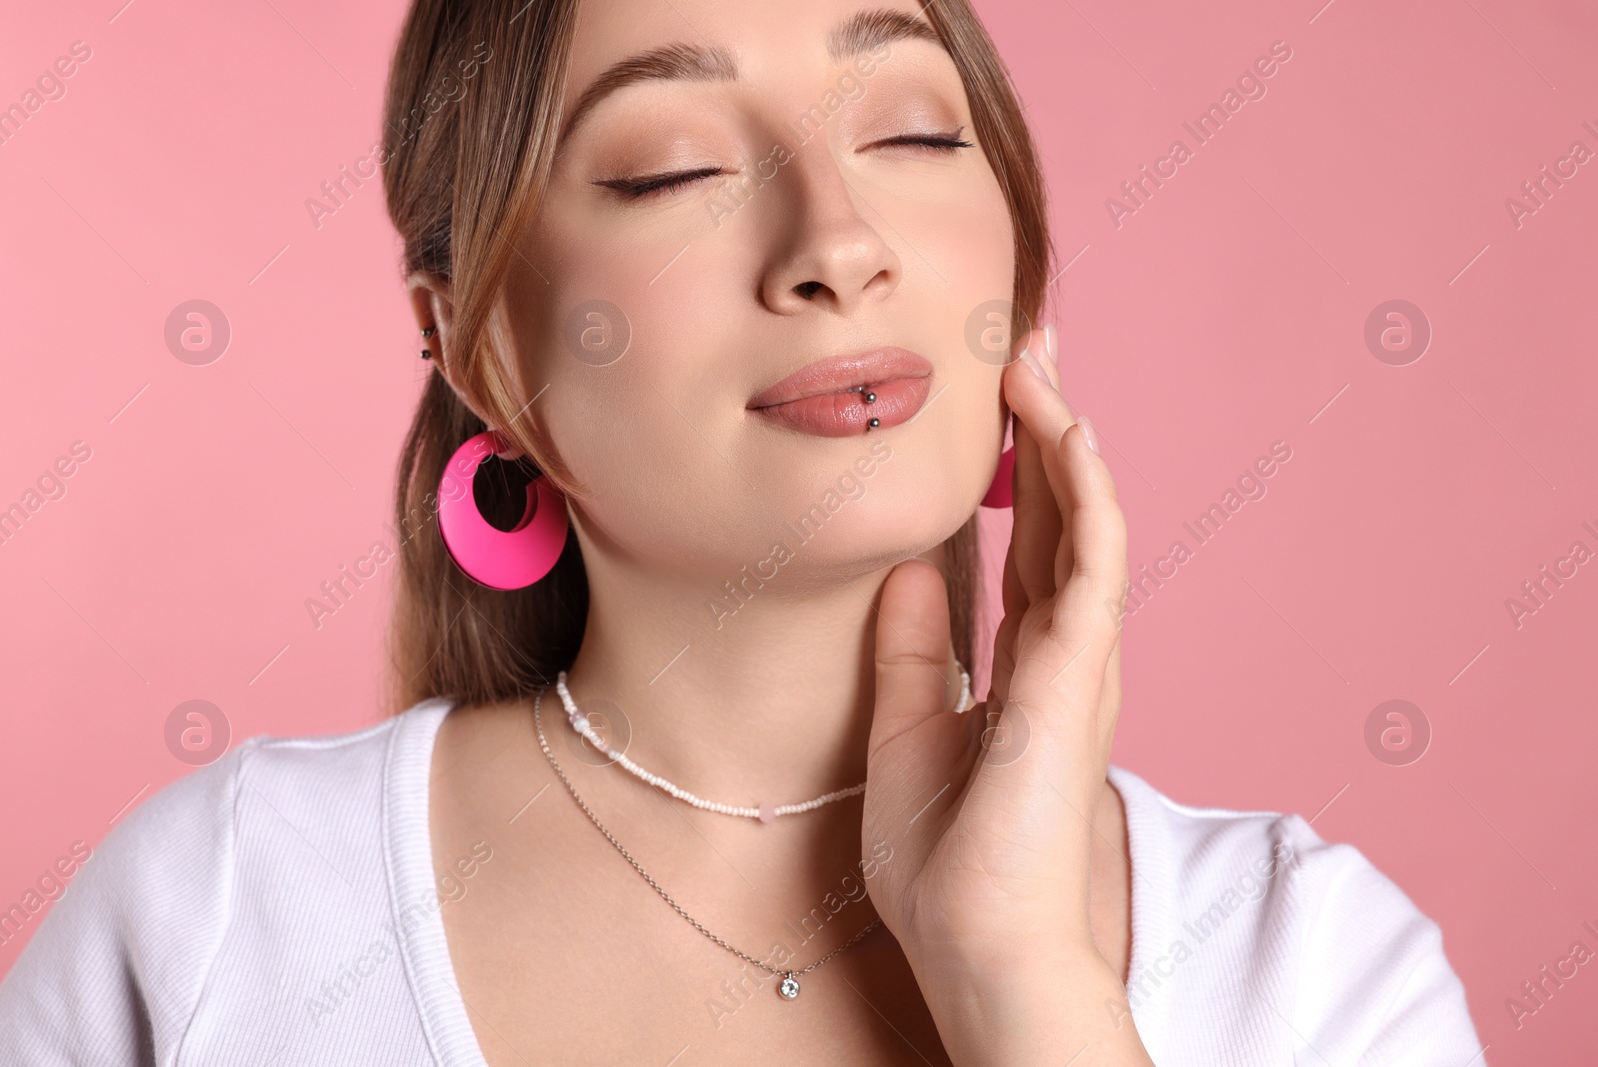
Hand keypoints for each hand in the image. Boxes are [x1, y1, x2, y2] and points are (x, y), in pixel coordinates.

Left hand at [862, 327, 1148, 1063]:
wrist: (975, 942)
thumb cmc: (947, 861)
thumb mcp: (909, 728)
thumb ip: (915, 647)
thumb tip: (906, 571)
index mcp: (1024, 667)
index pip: (1024, 543)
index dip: (1012, 471)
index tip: (988, 401)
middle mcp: (1062, 652)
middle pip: (1058, 515)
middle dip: (1044, 428)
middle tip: (1025, 343)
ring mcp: (1081, 658)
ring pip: (1085, 519)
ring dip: (1066, 436)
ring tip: (1037, 357)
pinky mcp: (1083, 670)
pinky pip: (1093, 557)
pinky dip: (1082, 486)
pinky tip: (1064, 426)